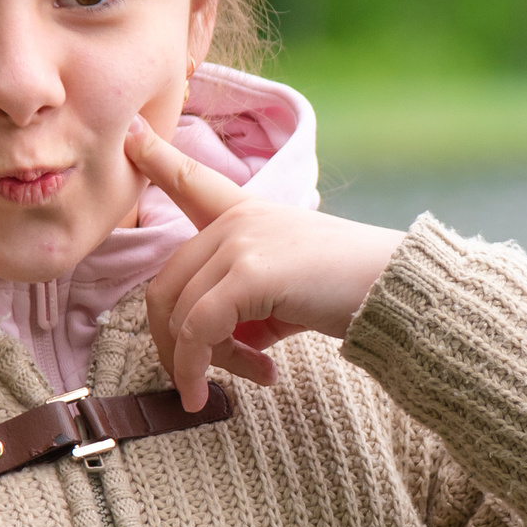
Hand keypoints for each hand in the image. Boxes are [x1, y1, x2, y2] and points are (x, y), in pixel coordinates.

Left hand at [125, 116, 404, 411]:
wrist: (397, 292)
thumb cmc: (347, 294)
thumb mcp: (284, 297)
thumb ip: (242, 309)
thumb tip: (216, 346)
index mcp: (246, 214)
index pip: (191, 180)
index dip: (157, 158)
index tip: (129, 134)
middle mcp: (237, 220)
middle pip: (166, 286)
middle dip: (176, 343)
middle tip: (204, 380)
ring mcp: (240, 241)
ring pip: (180, 313)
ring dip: (198, 362)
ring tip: (244, 379)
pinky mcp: (249, 273)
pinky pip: (198, 329)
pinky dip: (196, 367)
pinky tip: (214, 392)